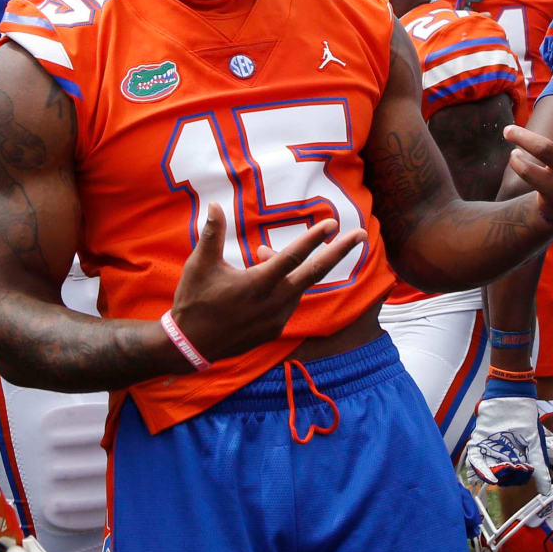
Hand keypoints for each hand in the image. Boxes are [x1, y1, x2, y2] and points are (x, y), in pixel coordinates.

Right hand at [169, 204, 364, 364]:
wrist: (191, 346)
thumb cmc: (194, 301)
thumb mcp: (199, 265)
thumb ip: (212, 234)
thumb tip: (216, 206)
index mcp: (257, 283)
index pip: (293, 257)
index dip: (313, 239)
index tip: (332, 223)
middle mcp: (274, 301)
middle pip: (315, 273)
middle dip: (339, 252)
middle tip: (361, 235)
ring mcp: (277, 318)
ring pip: (297, 286)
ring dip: (291, 268)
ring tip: (261, 255)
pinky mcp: (275, 330)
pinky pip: (288, 302)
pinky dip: (283, 287)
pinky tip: (263, 280)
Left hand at [466, 395, 550, 495]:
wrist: (510, 397)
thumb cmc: (525, 417)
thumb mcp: (535, 442)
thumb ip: (539, 465)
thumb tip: (545, 491)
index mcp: (517, 454)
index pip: (517, 476)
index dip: (519, 478)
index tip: (524, 472)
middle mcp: (503, 453)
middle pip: (502, 474)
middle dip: (506, 477)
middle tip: (512, 470)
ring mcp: (490, 447)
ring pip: (488, 469)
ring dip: (491, 476)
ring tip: (497, 478)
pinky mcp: (479, 439)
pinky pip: (475, 458)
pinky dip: (479, 468)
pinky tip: (486, 475)